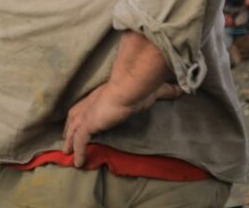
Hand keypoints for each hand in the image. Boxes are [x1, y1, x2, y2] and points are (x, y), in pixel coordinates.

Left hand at [62, 81, 180, 166]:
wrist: (131, 87)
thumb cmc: (140, 86)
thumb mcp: (152, 90)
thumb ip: (164, 90)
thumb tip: (180, 90)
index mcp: (102, 95)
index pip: (86, 105)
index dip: (81, 114)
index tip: (79, 121)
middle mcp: (91, 103)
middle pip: (74, 116)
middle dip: (70, 128)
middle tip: (68, 139)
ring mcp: (88, 114)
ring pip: (73, 130)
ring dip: (70, 142)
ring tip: (68, 153)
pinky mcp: (88, 123)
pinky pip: (80, 141)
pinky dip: (78, 152)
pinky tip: (78, 162)